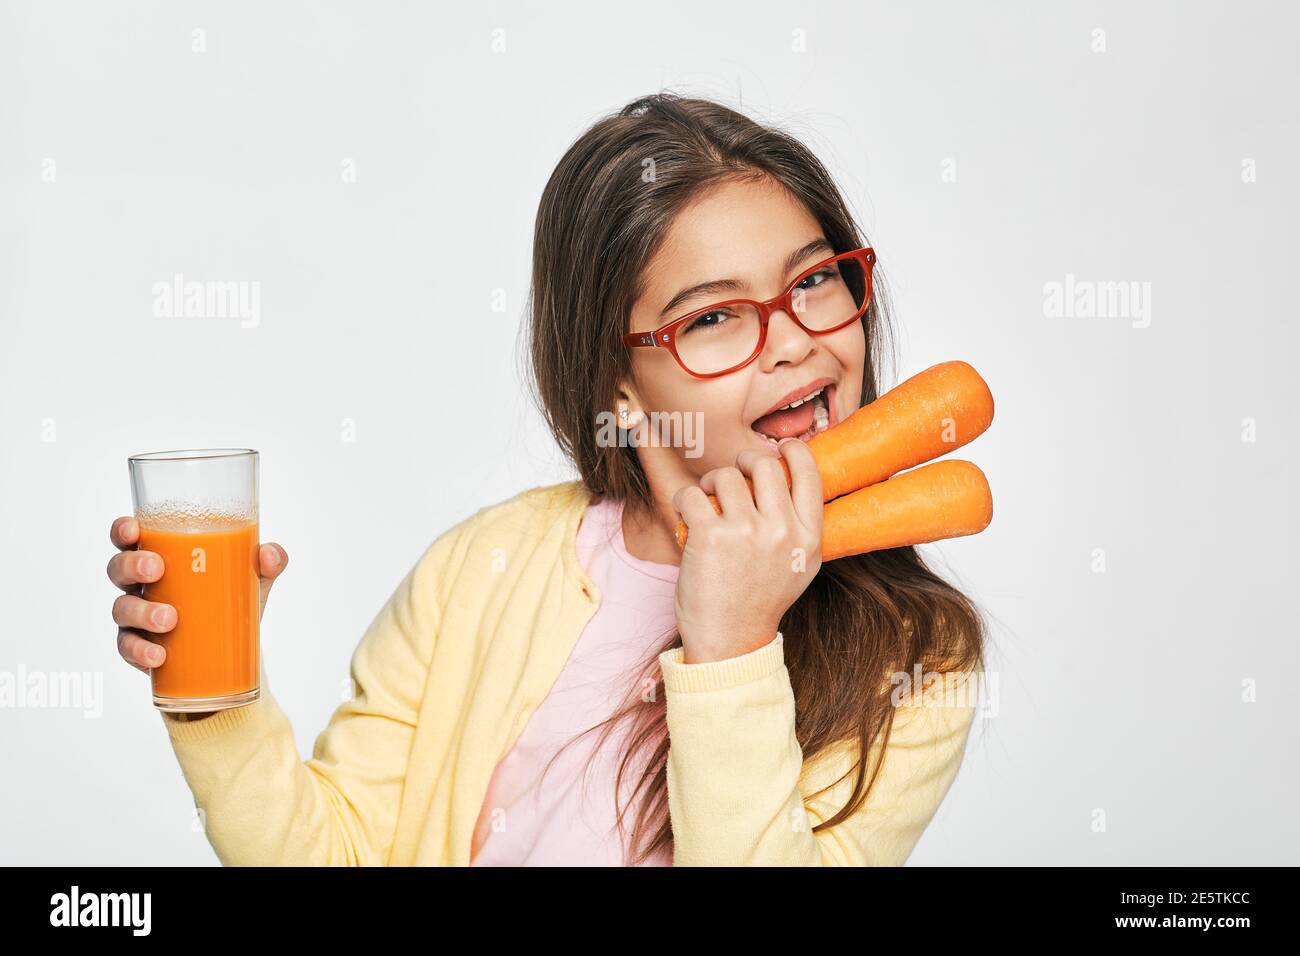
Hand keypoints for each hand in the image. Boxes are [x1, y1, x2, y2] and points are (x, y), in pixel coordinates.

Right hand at [106, 515, 287, 676]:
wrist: (234, 649)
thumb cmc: (232, 598)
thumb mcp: (254, 578)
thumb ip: (268, 561)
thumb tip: (268, 554)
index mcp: (160, 555)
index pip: (130, 537)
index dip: (123, 530)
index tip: (133, 530)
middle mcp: (141, 584)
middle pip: (119, 568)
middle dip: (132, 565)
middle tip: (156, 570)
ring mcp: (136, 616)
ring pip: (122, 608)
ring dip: (142, 612)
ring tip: (169, 620)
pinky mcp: (139, 646)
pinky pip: (128, 647)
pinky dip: (141, 650)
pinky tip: (158, 655)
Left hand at [671, 438, 822, 663]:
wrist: (730, 641)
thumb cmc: (759, 603)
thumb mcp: (800, 568)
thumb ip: (800, 528)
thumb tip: (794, 483)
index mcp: (808, 537)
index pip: (809, 474)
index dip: (794, 451)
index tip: (781, 448)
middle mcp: (781, 531)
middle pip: (763, 464)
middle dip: (743, 461)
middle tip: (732, 474)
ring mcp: (746, 531)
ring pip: (724, 475)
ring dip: (710, 483)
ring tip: (705, 501)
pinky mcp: (710, 535)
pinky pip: (692, 494)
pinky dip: (684, 499)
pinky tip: (686, 514)